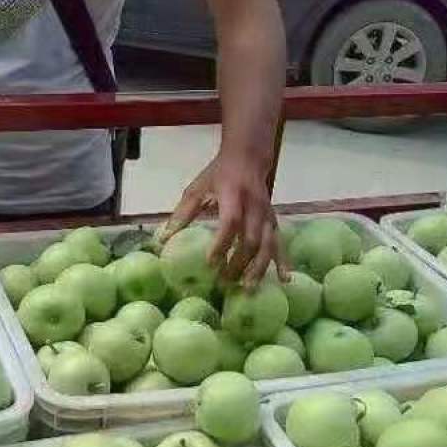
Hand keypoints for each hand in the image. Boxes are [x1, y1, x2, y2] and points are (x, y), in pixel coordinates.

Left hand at [158, 156, 287, 288]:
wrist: (248, 158)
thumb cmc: (218, 175)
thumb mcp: (196, 188)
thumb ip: (182, 214)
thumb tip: (162, 239)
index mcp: (233, 195)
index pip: (231, 222)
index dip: (222, 243)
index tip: (210, 263)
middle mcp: (254, 206)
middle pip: (251, 239)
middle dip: (239, 263)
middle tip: (224, 282)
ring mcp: (266, 215)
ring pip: (268, 245)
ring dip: (259, 268)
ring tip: (248, 288)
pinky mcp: (273, 221)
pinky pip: (280, 243)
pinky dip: (283, 262)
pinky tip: (284, 279)